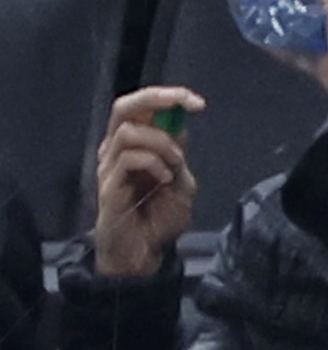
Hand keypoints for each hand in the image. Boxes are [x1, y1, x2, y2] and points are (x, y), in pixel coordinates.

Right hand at [89, 86, 203, 277]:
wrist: (145, 252)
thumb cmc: (159, 218)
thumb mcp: (181, 184)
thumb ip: (178, 156)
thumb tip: (179, 126)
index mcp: (134, 145)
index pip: (142, 108)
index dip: (167, 97)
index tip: (197, 102)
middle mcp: (116, 149)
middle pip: (125, 106)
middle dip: (156, 99)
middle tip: (185, 105)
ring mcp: (110, 165)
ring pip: (129, 132)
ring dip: (161, 144)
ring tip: (175, 167)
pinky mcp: (108, 183)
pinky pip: (128, 159)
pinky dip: (154, 164)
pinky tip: (165, 181)